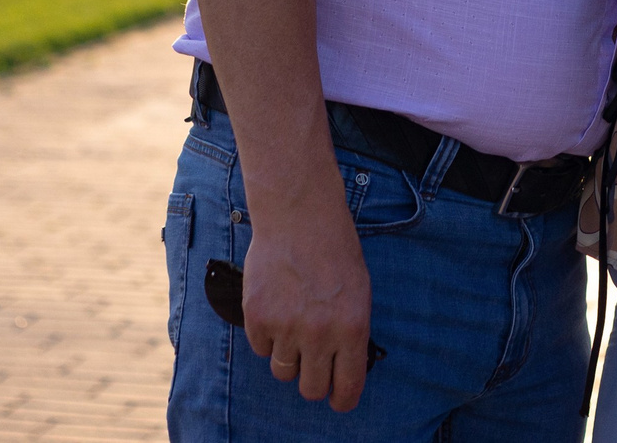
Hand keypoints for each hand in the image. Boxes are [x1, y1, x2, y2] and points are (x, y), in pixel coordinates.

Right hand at [242, 179, 373, 409]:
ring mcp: (285, 327)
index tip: (337, 398)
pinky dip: (267, 335)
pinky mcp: (257, 318)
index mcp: (352, 328)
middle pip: (311, 389)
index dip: (342, 398)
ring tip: (294, 322)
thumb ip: (352, 333)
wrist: (300, 216)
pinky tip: (277, 305)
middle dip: (313, 380)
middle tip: (312, 362)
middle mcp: (319, 334)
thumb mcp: (359, 292)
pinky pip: (261, 348)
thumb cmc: (335, 251)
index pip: (347, 387)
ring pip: (283, 371)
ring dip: (289, 355)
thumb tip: (343, 368)